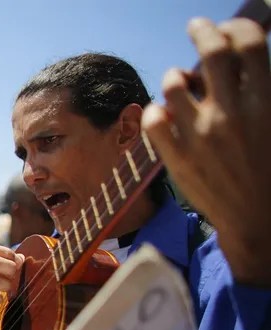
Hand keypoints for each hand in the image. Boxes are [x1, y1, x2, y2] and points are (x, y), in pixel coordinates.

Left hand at [142, 18, 270, 285]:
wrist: (258, 219)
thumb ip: (262, 90)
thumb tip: (248, 60)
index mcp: (265, 101)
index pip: (248, 43)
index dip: (238, 27)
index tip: (230, 28)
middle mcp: (230, 113)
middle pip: (210, 53)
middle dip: (203, 32)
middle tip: (198, 27)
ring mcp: (199, 136)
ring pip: (174, 83)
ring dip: (178, 76)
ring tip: (181, 81)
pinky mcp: (176, 158)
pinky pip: (153, 119)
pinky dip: (157, 111)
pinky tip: (166, 114)